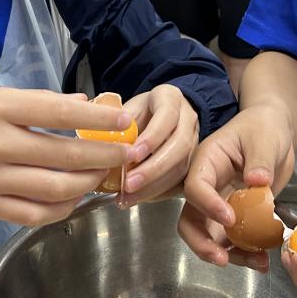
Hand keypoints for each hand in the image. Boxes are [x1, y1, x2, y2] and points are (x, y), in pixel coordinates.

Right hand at [0, 88, 130, 226]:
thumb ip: (33, 102)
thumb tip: (81, 106)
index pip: (58, 112)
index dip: (98, 119)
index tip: (124, 119)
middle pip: (64, 155)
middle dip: (104, 155)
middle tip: (126, 152)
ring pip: (55, 189)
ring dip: (88, 183)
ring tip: (103, 174)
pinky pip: (33, 215)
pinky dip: (61, 209)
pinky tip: (74, 198)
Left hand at [119, 84, 199, 205]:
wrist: (163, 111)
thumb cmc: (143, 110)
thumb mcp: (129, 107)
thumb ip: (119, 123)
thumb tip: (102, 145)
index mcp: (171, 99)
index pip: (166, 117)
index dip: (152, 137)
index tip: (133, 154)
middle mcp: (188, 119)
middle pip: (179, 146)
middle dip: (153, 168)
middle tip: (129, 184)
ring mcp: (194, 141)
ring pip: (181, 166)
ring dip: (154, 186)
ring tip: (129, 197)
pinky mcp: (192, 161)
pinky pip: (179, 180)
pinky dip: (158, 192)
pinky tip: (138, 198)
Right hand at [178, 104, 295, 271]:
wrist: (274, 134)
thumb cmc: (263, 128)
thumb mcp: (264, 138)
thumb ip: (260, 159)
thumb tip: (257, 181)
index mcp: (206, 163)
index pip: (196, 187)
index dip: (207, 205)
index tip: (230, 218)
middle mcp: (207, 188)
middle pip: (191, 220)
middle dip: (202, 243)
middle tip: (222, 258)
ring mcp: (220, 204)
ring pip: (211, 237)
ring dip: (230, 255)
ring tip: (257, 262)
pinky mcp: (236, 217)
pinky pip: (234, 241)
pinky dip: (246, 254)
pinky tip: (263, 259)